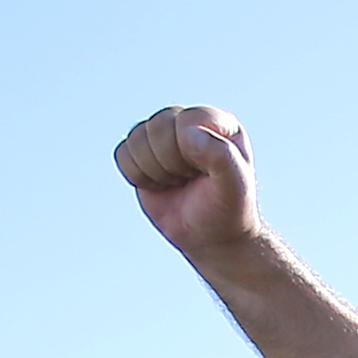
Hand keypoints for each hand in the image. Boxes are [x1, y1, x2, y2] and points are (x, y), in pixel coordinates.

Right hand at [116, 103, 260, 256]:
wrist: (212, 237)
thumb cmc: (228, 209)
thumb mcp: (235, 186)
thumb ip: (221, 156)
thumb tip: (189, 134)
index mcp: (216, 121)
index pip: (186, 121)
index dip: (190, 152)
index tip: (207, 173)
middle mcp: (187, 122)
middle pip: (158, 126)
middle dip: (171, 162)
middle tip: (190, 179)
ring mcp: (163, 135)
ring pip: (136, 138)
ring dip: (154, 170)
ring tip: (177, 181)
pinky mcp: (141, 152)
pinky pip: (122, 153)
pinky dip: (137, 176)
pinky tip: (160, 185)